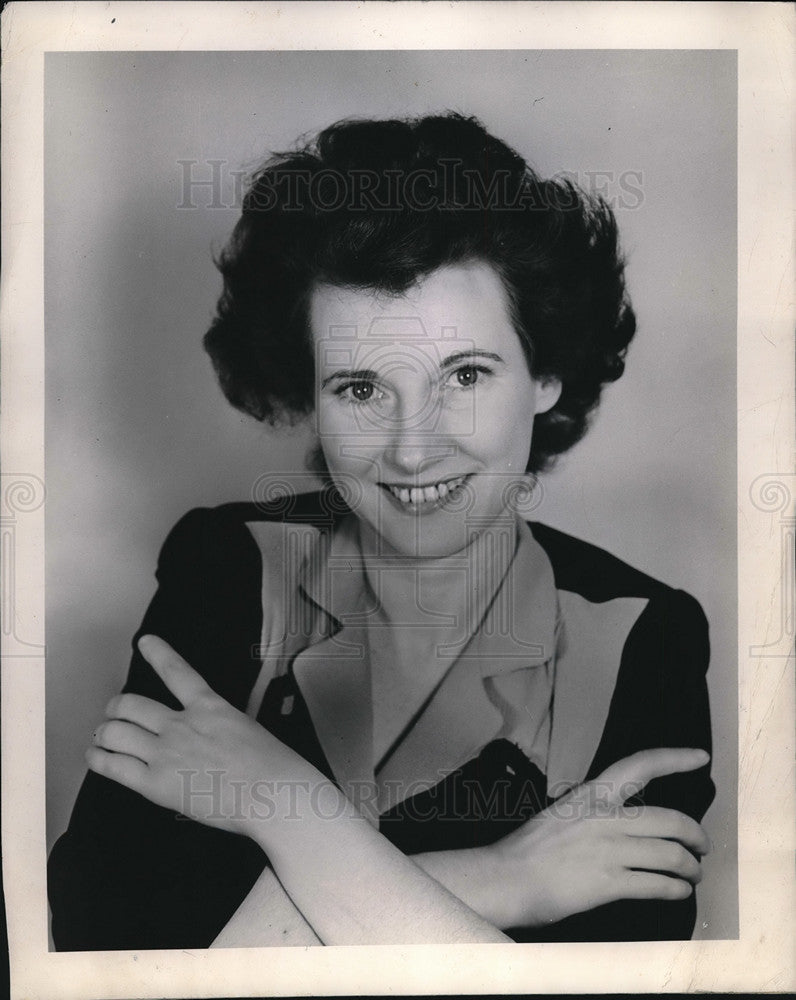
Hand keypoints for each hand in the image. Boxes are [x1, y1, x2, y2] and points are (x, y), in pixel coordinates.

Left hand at [86, 635, 300, 835]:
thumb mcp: (246, 728)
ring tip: (101, 736)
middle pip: (131, 704)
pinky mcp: (156, 783)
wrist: (273, 793)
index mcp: (209, 707)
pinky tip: (95, 756)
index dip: (157, 652)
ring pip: (115, 732)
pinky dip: (98, 759)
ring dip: (103, 732)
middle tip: (114, 713)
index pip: (176, 670)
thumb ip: (218, 725)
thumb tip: (205, 735)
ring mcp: (166, 752)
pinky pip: (113, 766)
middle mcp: (182, 725)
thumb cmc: (271, 767)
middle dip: (116, 707)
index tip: (145, 641)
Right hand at [487, 747, 711, 928]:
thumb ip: (595, 814)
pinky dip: (676, 889)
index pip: (640, 765)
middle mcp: (605, 817)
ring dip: (691, 867)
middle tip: (702, 845)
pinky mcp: (609, 882)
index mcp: (591, 794)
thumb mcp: (563, 813)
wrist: (506, 877)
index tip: (700, 758)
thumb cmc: (530, 849)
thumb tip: (626, 827)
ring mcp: (608, 849)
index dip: (675, 759)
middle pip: (670, 820)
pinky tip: (679, 892)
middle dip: (696, 835)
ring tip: (693, 874)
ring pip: (671, 855)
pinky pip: (658, 884)